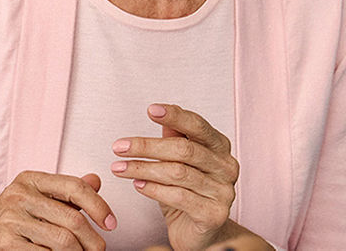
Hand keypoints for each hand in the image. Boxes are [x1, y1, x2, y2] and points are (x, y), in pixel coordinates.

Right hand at [0, 170, 116, 249]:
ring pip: (63, 242)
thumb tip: (96, 180)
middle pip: (72, 220)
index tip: (111, 223)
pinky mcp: (5, 242)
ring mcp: (10, 219)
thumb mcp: (34, 198)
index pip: (75, 187)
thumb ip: (64, 192)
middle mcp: (18, 194)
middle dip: (93, 240)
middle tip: (98, 250)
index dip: (99, 206)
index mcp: (29, 179)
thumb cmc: (9, 219)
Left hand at [111, 104, 267, 250]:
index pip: (198, 126)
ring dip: (143, 169)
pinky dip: (154, 189)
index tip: (151, 110)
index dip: (175, 116)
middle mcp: (226, 167)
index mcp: (220, 148)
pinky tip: (137, 185)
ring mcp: (223, 192)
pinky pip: (179, 197)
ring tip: (119, 168)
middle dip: (147, 146)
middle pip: (184, 149)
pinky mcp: (214, 214)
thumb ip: (174, 138)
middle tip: (119, 146)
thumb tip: (158, 112)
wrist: (200, 234)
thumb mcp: (178, 163)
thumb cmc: (187, 194)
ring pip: (177, 173)